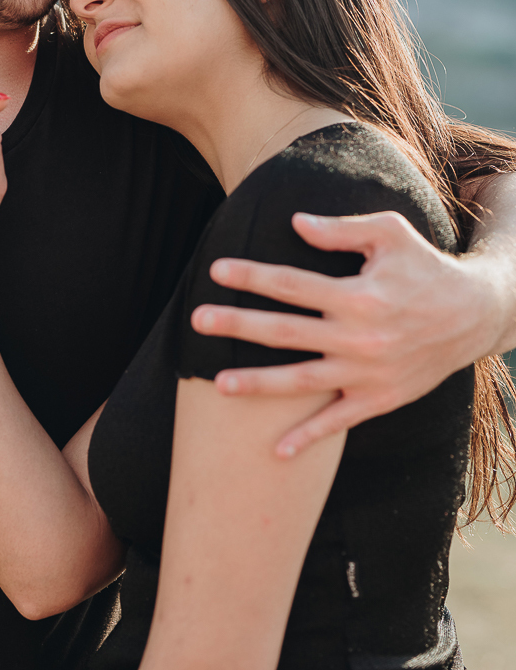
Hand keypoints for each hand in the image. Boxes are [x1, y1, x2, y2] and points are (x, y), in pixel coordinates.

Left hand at [190, 211, 507, 457]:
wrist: (475, 316)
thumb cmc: (424, 266)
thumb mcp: (390, 234)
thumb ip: (341, 231)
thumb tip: (295, 222)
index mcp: (358, 295)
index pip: (292, 284)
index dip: (252, 276)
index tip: (216, 270)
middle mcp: (359, 338)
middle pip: (285, 332)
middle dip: (238, 325)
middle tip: (197, 320)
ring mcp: (368, 374)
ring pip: (302, 382)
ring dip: (258, 383)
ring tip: (217, 384)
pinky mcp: (380, 399)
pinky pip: (338, 423)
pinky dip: (307, 438)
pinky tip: (275, 450)